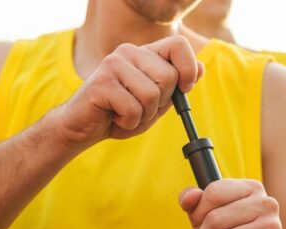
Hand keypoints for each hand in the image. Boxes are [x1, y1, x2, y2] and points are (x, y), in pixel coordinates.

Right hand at [54, 35, 202, 146]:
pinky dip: (129, 123)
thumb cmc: (120, 114)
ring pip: (152, 95)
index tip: (184, 89)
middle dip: (160, 103)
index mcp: (144, 53)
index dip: (188, 68)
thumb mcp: (156, 102)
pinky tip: (115, 118)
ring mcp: (114, 64)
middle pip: (169, 76)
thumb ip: (176, 86)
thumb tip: (202, 67)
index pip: (178, 44)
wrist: (83, 128)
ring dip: (144, 116)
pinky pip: (133, 109)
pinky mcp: (102, 83)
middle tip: (140, 108)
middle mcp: (129, 52)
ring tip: (127, 114)